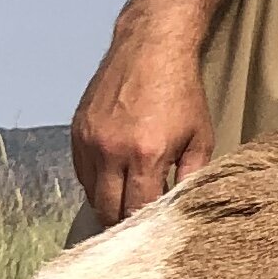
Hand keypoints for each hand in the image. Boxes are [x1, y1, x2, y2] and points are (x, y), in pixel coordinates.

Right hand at [70, 37, 212, 228]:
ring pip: (91, 193)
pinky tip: (113, 178)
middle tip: (136, 224)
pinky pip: (80, 171)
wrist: (152, 47)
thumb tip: (181, 211)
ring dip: (107, 202)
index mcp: (147, 155)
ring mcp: (91, 140)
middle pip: (108, 209)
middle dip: (122, 222)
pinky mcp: (77, 129)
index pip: (137, 211)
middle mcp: (112, 150)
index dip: (144, 225)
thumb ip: (192, 178)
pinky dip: (95, 181)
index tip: (152, 230)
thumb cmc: (182, 92)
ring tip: (126, 200)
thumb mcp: (200, 138)